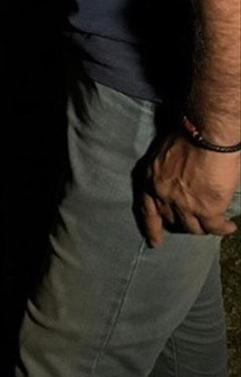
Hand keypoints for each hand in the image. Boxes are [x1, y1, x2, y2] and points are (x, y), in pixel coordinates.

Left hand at [138, 131, 239, 247]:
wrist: (205, 133)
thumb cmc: (188, 134)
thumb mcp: (165, 154)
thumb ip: (168, 172)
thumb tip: (179, 183)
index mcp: (151, 178)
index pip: (147, 210)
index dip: (152, 228)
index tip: (155, 243)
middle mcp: (163, 194)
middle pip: (172, 220)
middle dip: (183, 224)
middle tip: (195, 224)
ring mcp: (183, 204)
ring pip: (193, 228)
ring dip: (204, 227)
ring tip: (214, 225)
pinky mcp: (206, 209)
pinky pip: (214, 227)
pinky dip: (222, 228)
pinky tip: (229, 227)